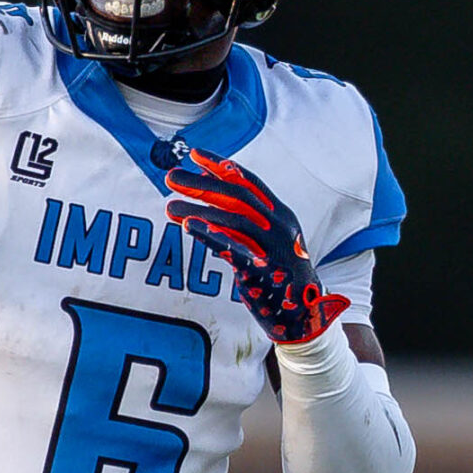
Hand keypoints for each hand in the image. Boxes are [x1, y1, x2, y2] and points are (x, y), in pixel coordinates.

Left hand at [161, 141, 348, 345]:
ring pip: (233, 220)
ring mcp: (272, 249)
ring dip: (199, 210)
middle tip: (171, 176)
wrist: (303, 317)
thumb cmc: (280, 275)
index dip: (221, 166)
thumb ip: (243, 221)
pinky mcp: (261, 272)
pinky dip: (211, 235)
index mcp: (281, 215)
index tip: (194, 154)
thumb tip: (208, 199)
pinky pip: (233, 250)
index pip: (249, 182)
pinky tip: (189, 226)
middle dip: (202, 184)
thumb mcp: (268, 241)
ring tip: (169, 206)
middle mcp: (278, 227)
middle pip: (237, 197)